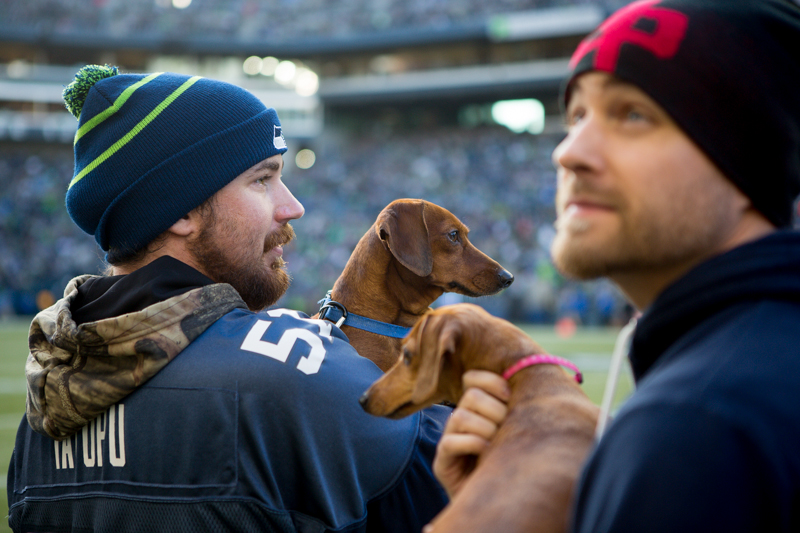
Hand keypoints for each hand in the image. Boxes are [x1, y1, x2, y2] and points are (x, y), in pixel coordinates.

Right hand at [433, 370, 509, 497]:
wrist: (494, 498)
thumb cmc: (507, 462)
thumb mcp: (513, 431)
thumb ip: (514, 409)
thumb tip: (527, 386)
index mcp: (476, 408)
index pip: (472, 378)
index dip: (490, 381)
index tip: (509, 395)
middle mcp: (459, 420)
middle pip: (471, 395)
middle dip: (495, 409)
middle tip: (506, 426)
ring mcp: (449, 439)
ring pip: (461, 416)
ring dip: (486, 428)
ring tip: (496, 442)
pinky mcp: (442, 461)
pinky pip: (450, 442)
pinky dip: (473, 443)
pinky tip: (487, 451)